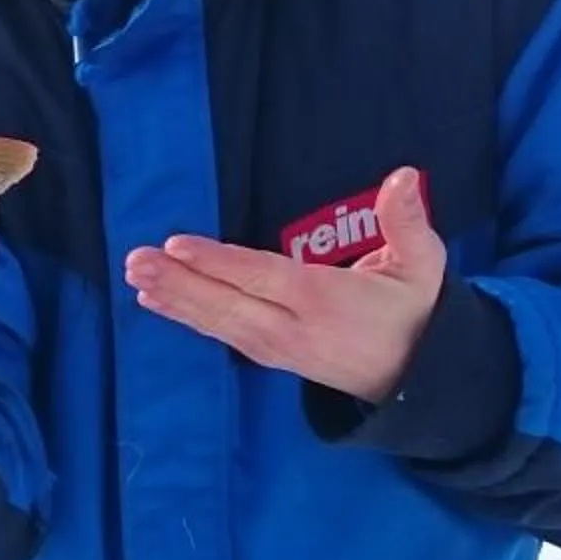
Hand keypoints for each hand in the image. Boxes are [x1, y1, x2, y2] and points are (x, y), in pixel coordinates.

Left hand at [122, 168, 447, 403]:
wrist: (418, 381)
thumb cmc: (415, 312)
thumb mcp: (423, 266)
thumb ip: (409, 223)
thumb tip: (402, 178)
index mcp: (327, 302)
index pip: (265, 279)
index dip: (220, 264)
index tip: (178, 246)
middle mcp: (294, 329)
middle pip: (231, 306)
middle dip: (181, 284)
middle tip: (138, 263)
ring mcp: (278, 348)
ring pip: (220, 324)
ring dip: (175, 299)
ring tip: (137, 279)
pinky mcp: (270, 355)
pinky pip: (223, 333)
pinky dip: (188, 316)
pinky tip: (155, 301)